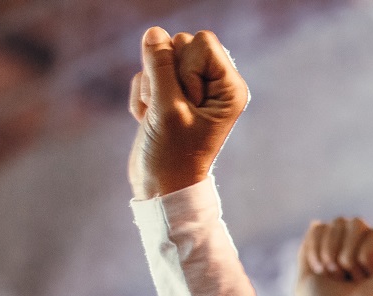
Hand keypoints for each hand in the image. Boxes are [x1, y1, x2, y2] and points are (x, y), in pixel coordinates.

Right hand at [127, 27, 248, 198]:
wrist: (160, 186)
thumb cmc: (173, 155)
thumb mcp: (167, 109)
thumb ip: (160, 67)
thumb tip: (154, 32)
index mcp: (229, 88)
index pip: (202, 41)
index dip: (186, 67)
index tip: (188, 101)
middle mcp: (214, 84)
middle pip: (180, 43)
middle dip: (166, 75)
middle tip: (173, 112)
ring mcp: (190, 88)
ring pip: (158, 57)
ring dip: (151, 88)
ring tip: (161, 118)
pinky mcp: (168, 93)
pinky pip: (145, 74)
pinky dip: (143, 98)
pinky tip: (152, 122)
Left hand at [294, 217, 372, 295]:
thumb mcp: (307, 277)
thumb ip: (309, 248)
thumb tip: (317, 222)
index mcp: (346, 258)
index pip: (325, 226)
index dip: (317, 242)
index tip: (319, 270)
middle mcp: (367, 254)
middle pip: (340, 220)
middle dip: (330, 245)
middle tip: (335, 273)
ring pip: (356, 222)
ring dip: (345, 251)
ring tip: (351, 276)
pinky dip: (363, 257)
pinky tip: (371, 278)